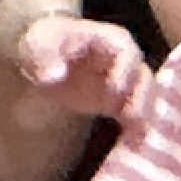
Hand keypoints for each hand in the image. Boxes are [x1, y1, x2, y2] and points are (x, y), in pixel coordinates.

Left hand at [16, 14, 150, 127]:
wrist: (42, 58)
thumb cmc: (43, 45)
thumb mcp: (37, 46)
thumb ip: (45, 59)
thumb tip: (53, 76)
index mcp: (109, 40)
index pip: (125, 51)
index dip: (123, 68)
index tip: (115, 88)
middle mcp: (124, 60)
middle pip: (142, 75)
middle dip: (140, 95)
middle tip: (132, 116)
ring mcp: (123, 81)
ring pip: (143, 96)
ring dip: (142, 113)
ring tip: (138, 131)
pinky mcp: (116, 102)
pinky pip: (132, 113)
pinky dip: (135, 126)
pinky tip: (135, 140)